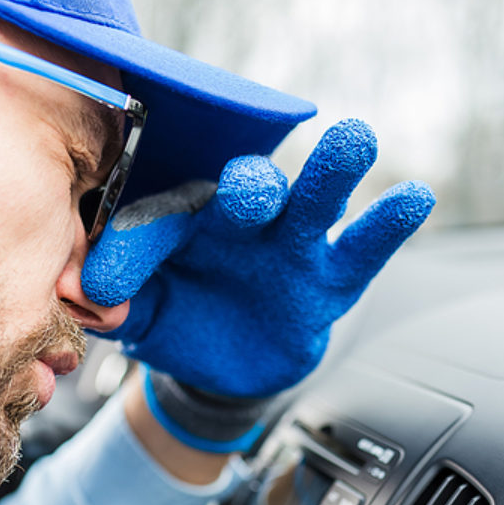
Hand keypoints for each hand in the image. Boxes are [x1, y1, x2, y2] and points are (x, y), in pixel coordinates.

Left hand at [82, 119, 434, 397]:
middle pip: (249, 188)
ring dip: (332, 174)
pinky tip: (415, 196)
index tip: (102, 287)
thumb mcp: (139, 314)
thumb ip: (118, 300)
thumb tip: (88, 298)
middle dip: (251, 185)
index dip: (131, 252)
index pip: (157, 222)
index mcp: (183, 218)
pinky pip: (362, 250)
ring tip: (356, 139)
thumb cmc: (177, 315)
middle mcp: (241, 220)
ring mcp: (291, 244)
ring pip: (314, 203)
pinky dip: (387, 225)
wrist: (220, 365)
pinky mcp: (330, 279)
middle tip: (252, 187)